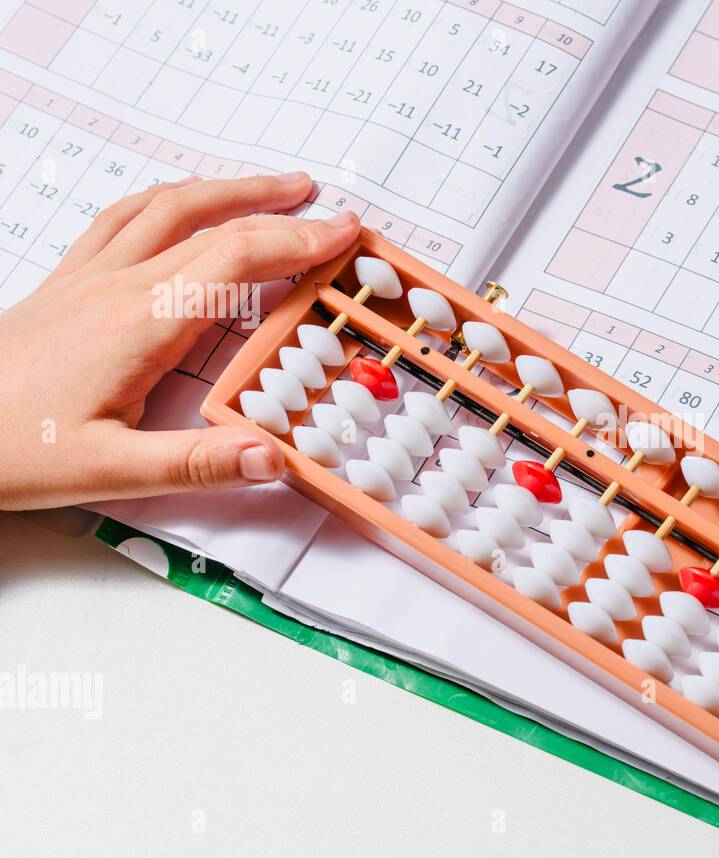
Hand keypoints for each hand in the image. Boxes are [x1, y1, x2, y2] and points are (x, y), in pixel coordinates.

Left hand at [0, 173, 359, 509]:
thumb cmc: (11, 449)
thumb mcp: (110, 472)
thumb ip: (198, 463)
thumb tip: (273, 456)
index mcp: (140, 323)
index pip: (236, 261)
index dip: (298, 241)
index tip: (347, 234)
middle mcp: (117, 286)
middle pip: (212, 224)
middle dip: (280, 211)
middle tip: (332, 211)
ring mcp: (88, 278)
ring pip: (166, 208)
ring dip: (228, 191)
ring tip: (275, 186)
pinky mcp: (65, 284)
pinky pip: (123, 218)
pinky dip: (169, 200)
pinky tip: (182, 203)